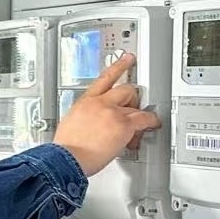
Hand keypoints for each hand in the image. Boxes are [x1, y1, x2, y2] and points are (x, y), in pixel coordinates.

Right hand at [52, 53, 162, 175]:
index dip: (118, 66)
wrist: (66, 159)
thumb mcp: (71, 124)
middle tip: (133, 107)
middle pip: (124, 89)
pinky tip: (153, 125)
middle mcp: (99, 103)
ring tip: (141, 123)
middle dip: (131, 98)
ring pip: (135, 104)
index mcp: (85, 101)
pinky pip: (144, 119)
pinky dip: (151, 122)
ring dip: (139, 113)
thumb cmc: (67, 148)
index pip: (104, 78)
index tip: (127, 59)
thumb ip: (85, 117)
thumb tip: (93, 123)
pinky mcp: (123, 124)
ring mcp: (112, 112)